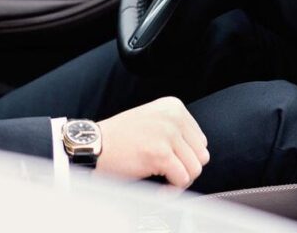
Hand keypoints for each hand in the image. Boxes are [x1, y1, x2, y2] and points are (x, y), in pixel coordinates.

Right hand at [95, 97, 209, 189]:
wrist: (95, 145)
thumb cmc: (119, 138)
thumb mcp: (153, 120)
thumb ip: (177, 130)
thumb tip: (198, 153)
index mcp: (173, 106)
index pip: (200, 140)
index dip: (186, 156)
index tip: (170, 161)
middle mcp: (173, 116)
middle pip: (201, 155)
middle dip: (185, 169)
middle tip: (166, 173)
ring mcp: (167, 134)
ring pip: (195, 169)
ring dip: (179, 180)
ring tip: (161, 178)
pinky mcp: (160, 153)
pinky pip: (181, 180)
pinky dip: (171, 190)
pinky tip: (158, 187)